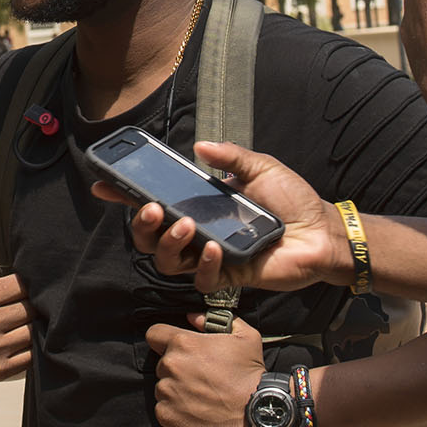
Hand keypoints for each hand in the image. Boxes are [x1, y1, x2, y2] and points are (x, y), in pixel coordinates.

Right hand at [0, 262, 31, 380]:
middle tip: (31, 306)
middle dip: (33, 305)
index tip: (26, 288)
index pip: (22, 286)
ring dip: (35, 327)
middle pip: (31, 309)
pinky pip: (31, 357)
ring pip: (34, 333)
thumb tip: (22, 258)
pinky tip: (26, 342)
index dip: (27, 285)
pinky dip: (33, 348)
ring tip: (30, 323)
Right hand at [101, 142, 350, 293]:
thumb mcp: (261, 168)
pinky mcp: (226, 278)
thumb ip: (230, 156)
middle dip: (140, 224)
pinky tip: (214, 249)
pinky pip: (200, 280)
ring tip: (185, 225)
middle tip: (152, 209)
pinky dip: (202, 264)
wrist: (321, 233)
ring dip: (167, 242)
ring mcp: (209, 257)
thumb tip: (199, 146)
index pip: (154, 201)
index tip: (104, 183)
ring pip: (166, 261)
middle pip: (148, 238)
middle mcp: (198, 232)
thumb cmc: (293, 201)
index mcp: (200, 205)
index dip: (125, 195)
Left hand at [144, 317, 267, 426]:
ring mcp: (167, 393)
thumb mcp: (245, 337)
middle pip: (163, 364)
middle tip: (200, 377)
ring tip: (201, 397)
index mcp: (183, 343)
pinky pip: (164, 409)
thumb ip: (217, 320)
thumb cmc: (250, 375)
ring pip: (163, 387)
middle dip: (177, 368)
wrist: (256, 414)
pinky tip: (197, 412)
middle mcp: (171, 366)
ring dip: (176, 390)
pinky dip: (176, 411)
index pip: (154, 334)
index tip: (174, 348)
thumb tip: (192, 317)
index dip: (163, 339)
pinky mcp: (167, 416)